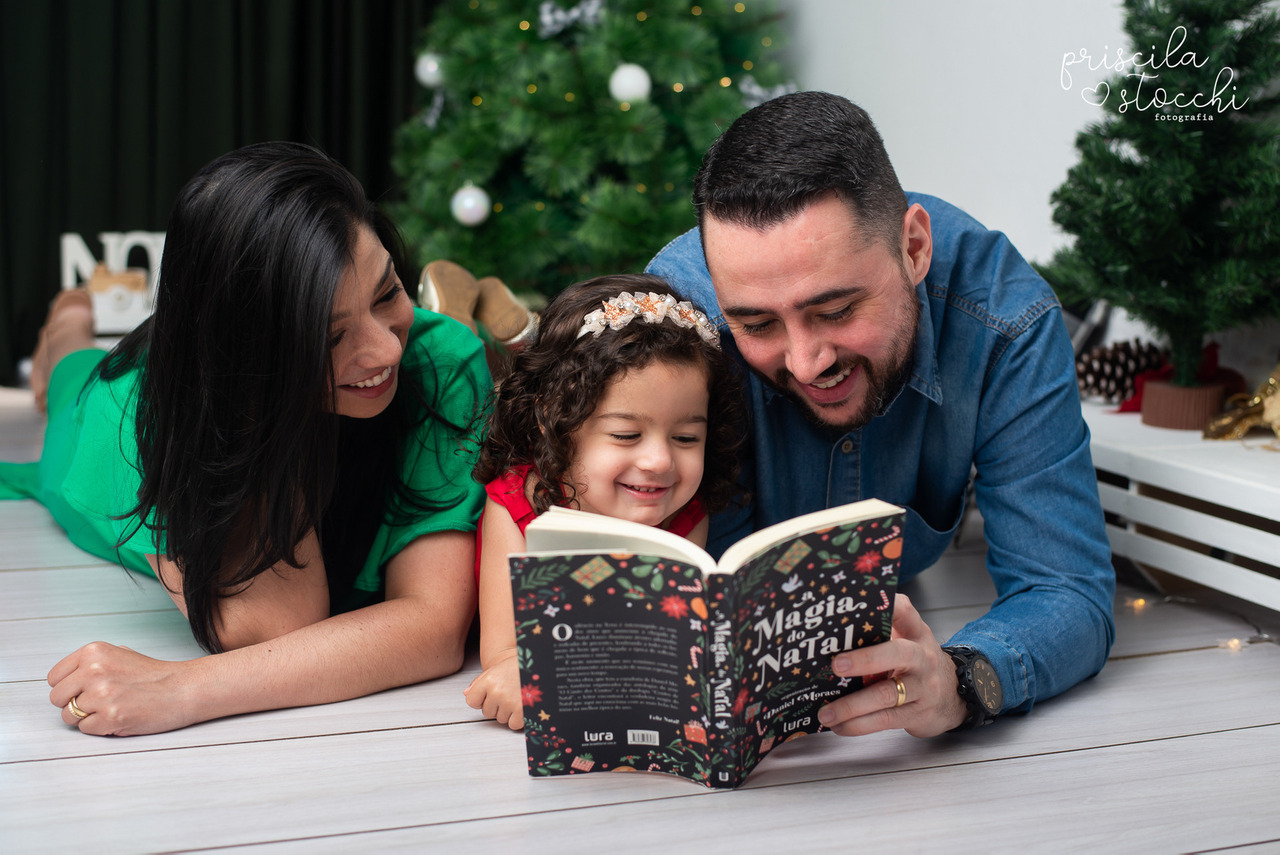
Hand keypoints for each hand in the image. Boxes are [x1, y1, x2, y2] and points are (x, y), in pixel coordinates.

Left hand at [48, 642, 197, 736]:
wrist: (183, 688)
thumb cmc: (154, 674)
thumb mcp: (120, 654)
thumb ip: (91, 663)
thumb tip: (66, 679)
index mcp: (94, 652)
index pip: (55, 677)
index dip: (67, 687)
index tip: (81, 690)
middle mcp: (94, 671)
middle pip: (57, 698)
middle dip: (73, 703)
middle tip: (96, 702)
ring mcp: (102, 695)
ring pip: (69, 716)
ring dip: (86, 717)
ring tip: (109, 709)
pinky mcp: (110, 717)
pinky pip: (86, 729)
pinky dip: (99, 727)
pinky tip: (118, 717)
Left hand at [463, 649, 523, 729]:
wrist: (541, 663)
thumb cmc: (519, 666)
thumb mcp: (497, 669)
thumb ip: (479, 682)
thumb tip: (466, 694)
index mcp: (488, 680)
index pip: (471, 701)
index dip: (480, 699)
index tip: (490, 693)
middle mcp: (497, 692)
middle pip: (487, 712)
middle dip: (496, 706)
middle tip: (509, 692)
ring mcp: (509, 702)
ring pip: (500, 719)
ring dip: (508, 712)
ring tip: (517, 696)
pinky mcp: (522, 712)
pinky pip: (512, 725)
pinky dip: (518, 719)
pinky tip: (523, 705)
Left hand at [817, 594, 966, 737]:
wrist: (954, 696)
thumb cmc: (917, 664)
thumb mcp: (907, 640)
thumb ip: (881, 631)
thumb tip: (833, 629)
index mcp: (915, 633)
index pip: (903, 611)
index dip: (888, 605)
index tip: (862, 605)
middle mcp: (921, 657)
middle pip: (896, 653)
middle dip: (865, 659)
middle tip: (837, 665)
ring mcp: (922, 687)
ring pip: (886, 694)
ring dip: (852, 705)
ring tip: (827, 712)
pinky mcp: (917, 713)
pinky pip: (885, 720)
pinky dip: (859, 724)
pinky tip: (840, 726)